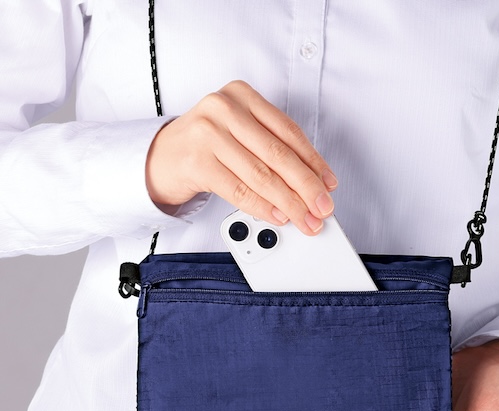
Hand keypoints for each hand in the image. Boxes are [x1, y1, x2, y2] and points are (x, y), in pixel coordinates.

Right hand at [145, 80, 337, 234]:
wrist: (162, 157)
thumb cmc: (207, 146)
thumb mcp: (240, 134)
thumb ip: (270, 149)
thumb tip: (311, 183)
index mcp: (243, 95)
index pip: (288, 131)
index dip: (313, 161)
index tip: (328, 184)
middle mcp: (225, 108)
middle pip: (278, 154)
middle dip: (306, 186)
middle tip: (322, 207)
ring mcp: (208, 133)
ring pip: (261, 174)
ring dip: (288, 202)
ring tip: (304, 218)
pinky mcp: (197, 162)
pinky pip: (239, 190)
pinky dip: (262, 207)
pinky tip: (278, 216)